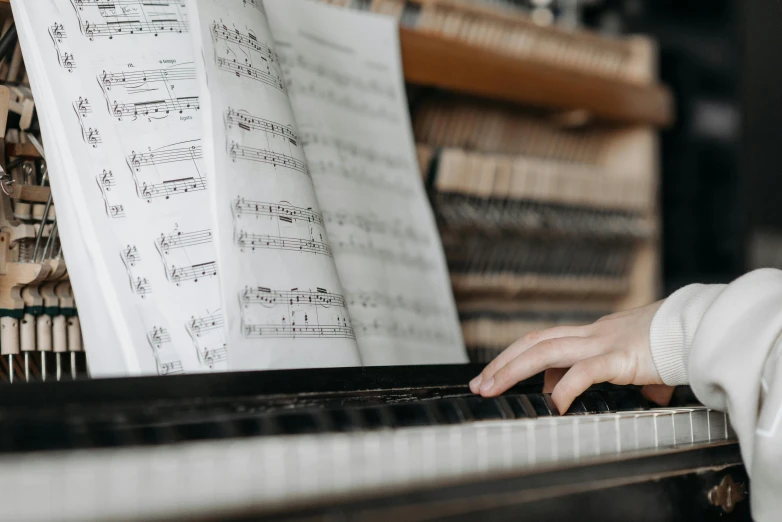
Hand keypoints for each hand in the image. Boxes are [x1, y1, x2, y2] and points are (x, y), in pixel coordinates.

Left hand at [469, 301, 672, 413]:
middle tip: (480, 383)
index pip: (545, 339)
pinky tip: (552, 403)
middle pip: (534, 341)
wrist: (700, 326)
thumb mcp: (640, 358)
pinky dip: (564, 387)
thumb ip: (633, 373)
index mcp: (593, 334)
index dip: (517, 355)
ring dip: (513, 370)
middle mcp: (591, 334)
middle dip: (502, 362)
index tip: (497, 374)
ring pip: (545, 351)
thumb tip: (644, 395)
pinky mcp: (620, 357)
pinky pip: (584, 371)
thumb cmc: (674, 341)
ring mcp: (602, 343)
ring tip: (492, 388)